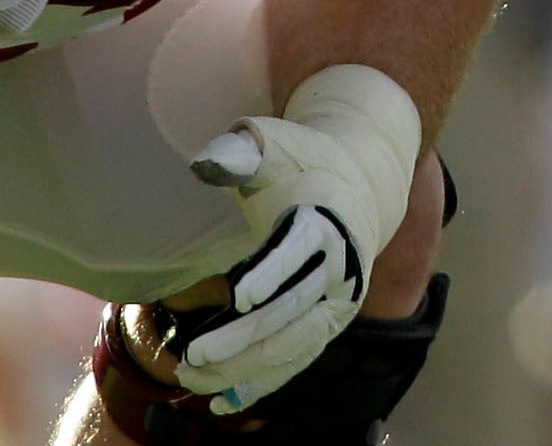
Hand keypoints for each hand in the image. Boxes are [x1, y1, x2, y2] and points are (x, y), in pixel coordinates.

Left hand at [157, 66, 420, 410]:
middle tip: (194, 356)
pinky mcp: (329, 323)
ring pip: (294, 344)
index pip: (300, 250)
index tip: (239, 295)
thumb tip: (206, 164)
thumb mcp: (278, 146)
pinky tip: (223, 403)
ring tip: (192, 378)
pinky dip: (262, 383)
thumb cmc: (304, 163)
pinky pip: (297, 360)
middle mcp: (340, 267)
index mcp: (326, 221)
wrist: (359, 186)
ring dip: (246, 368)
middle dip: (244, 338)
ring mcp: (338, 300)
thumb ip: (243, 152)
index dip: (273, 273)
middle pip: (293, 309)